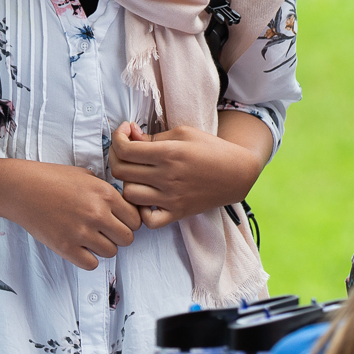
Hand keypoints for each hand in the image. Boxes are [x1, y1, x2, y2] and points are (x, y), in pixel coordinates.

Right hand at [0, 161, 140, 269]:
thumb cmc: (52, 178)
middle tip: (106, 231)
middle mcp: (97, 214)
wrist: (20, 188)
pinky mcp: (64, 247)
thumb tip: (124, 206)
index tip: (118, 220)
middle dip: (119, 235)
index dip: (129, 221)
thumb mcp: (87, 176)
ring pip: (111, 252)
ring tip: (91, 237)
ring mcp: (81, 232)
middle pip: (128, 238)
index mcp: (106, 194)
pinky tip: (80, 247)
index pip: (136, 219)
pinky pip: (91, 264)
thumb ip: (107, 192)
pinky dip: (89, 259)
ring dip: (104, 247)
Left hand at [110, 122, 262, 228]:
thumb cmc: (211, 149)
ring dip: (127, 182)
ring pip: (128, 194)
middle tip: (126, 151)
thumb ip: (153, 136)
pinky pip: (148, 220)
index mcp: (169, 153)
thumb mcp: (184, 133)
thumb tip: (129, 135)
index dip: (117, 138)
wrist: (237, 173)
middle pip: (120, 170)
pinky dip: (141, 211)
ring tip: (137, 175)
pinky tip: (146, 199)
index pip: (125, 149)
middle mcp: (168, 177)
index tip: (125, 133)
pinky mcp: (177, 213)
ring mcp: (171, 198)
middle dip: (117, 156)